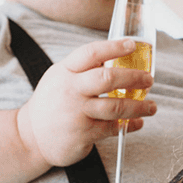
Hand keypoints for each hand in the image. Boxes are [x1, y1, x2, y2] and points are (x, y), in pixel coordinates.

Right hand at [16, 37, 156, 167]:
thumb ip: (82, 69)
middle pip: (107, 79)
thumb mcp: (59, 78)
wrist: (30, 137)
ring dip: (139, 106)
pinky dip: (129, 125)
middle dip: (133, 78)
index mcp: (65, 72)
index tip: (132, 45)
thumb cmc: (50, 104)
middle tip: (149, 80)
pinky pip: (113, 128)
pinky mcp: (83, 134)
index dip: (113, 47)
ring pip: (115, 106)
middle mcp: (70, 90)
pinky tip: (137, 123)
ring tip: (152, 107)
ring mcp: (76, 113)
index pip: (91, 53)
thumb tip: (114, 57)